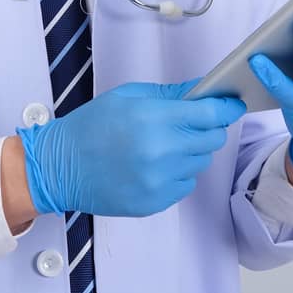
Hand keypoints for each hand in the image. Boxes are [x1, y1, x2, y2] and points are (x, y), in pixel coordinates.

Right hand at [18, 81, 245, 217]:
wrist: (59, 168)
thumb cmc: (91, 126)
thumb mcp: (128, 97)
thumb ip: (171, 94)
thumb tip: (204, 89)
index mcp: (154, 119)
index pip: (211, 114)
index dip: (226, 107)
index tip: (233, 104)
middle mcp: (162, 152)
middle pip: (213, 140)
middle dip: (208, 128)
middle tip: (189, 124)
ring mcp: (160, 181)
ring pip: (200, 163)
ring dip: (191, 152)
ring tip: (163, 146)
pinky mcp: (156, 203)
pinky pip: (186, 184)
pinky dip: (177, 174)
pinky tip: (153, 166)